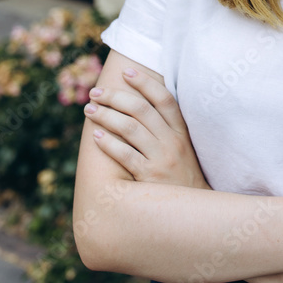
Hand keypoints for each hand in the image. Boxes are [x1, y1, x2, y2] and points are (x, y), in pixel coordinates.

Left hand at [84, 69, 210, 188]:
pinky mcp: (149, 177)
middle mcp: (172, 142)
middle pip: (141, 110)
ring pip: (130, 129)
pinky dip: (109, 143)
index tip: (126, 71)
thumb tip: (140, 103)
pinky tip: (96, 135)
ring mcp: (162, 159)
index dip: (145, 82)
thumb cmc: (181, 175)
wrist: (193, 211)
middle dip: (115, 96)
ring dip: (106, 116)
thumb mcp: (183, 147)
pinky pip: (125, 155)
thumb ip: (166, 127)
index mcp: (181, 131)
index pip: (164, 98)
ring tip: (89, 110)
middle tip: (95, 92)